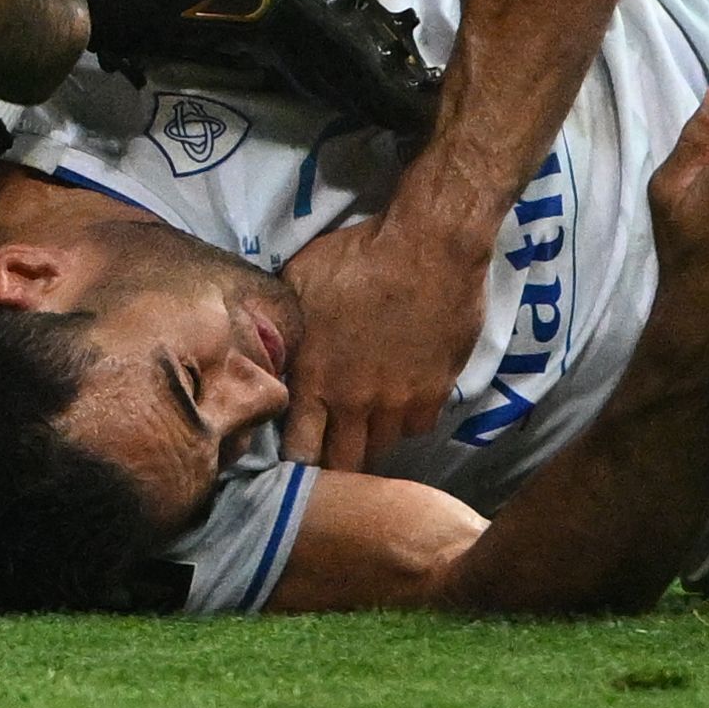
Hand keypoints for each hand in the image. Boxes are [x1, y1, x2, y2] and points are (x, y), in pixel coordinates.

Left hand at [281, 213, 495, 469]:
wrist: (430, 245)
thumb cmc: (358, 255)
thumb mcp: (300, 281)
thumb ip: (286, 329)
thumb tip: (272, 350)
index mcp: (314, 378)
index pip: (299, 450)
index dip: (296, 455)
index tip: (299, 443)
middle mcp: (354, 401)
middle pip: (342, 462)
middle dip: (333, 459)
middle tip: (332, 442)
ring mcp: (398, 401)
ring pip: (381, 448)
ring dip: (370, 438)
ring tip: (366, 422)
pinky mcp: (435, 392)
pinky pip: (418, 428)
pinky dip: (407, 421)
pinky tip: (400, 402)